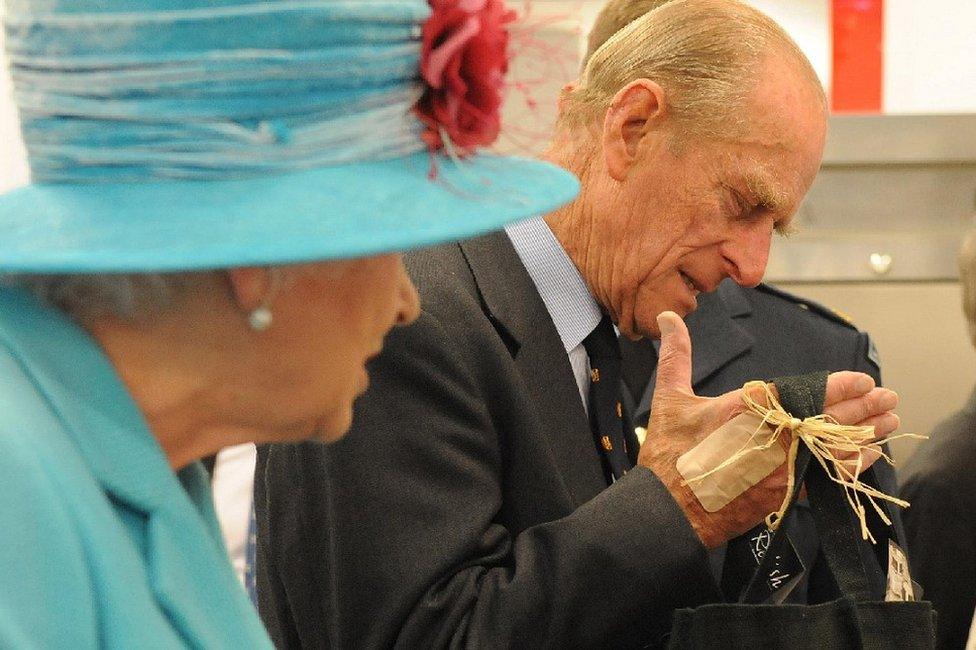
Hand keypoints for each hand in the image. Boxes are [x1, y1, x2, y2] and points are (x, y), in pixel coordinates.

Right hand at [637, 311, 899, 548]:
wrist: (670, 510)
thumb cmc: (669, 455)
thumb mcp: (669, 399)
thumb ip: (675, 355)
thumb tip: (666, 318)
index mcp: (748, 409)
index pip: (804, 392)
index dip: (839, 386)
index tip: (862, 380)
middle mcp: (773, 435)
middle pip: (828, 418)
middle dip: (862, 408)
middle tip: (887, 398)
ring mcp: (781, 465)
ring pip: (834, 447)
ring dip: (864, 435)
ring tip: (888, 422)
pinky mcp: (784, 492)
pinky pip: (827, 477)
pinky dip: (851, 466)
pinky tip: (868, 457)